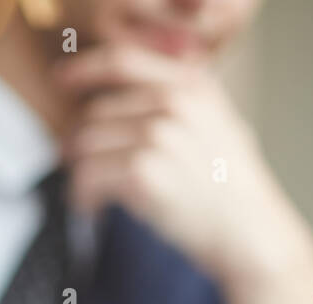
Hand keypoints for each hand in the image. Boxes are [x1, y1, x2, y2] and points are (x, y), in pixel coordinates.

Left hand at [57, 43, 312, 303]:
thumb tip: (117, 102)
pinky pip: (87, 177)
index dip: (85, 69)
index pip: (122, 61)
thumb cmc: (229, 188)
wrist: (249, 232)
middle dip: (82, 145)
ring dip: (81, 174)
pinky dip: (83, 196)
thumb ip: (178, 103)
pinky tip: (95, 208)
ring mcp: (159, 136)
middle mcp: (175, 103)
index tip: (62, 81)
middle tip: (85, 171)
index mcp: (192, 85)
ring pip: (85, 147)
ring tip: (93, 195)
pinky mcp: (143, 172)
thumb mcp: (218, 126)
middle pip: (96, 114)